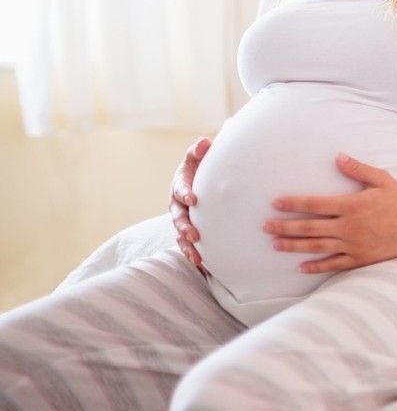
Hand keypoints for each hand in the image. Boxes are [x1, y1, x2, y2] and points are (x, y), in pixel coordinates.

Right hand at [169, 136, 211, 275]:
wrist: (201, 180)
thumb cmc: (201, 167)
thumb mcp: (198, 157)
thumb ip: (199, 150)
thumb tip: (205, 142)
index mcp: (180, 184)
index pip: (180, 189)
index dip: (185, 193)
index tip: (193, 199)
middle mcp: (177, 204)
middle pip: (178, 217)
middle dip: (184, 227)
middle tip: (193, 235)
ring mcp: (181, 219)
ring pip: (181, 235)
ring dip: (188, 246)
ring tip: (198, 258)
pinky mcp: (188, 231)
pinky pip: (188, 245)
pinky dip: (194, 255)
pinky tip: (204, 267)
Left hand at [265, 153, 396, 274]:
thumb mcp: (382, 179)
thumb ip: (358, 169)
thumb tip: (337, 157)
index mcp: (351, 205)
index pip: (315, 204)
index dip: (293, 204)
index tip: (275, 203)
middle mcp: (349, 227)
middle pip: (310, 228)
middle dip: (285, 227)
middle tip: (265, 227)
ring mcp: (353, 245)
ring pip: (317, 246)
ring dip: (294, 246)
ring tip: (275, 245)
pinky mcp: (360, 259)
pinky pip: (334, 264)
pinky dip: (317, 266)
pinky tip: (301, 267)